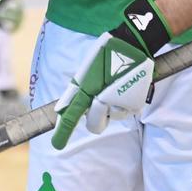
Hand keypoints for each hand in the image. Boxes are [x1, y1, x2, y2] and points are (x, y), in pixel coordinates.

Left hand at [51, 0, 170, 149]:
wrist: (133, 45)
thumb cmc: (105, 55)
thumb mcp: (86, 70)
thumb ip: (75, 92)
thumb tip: (63, 109)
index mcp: (88, 88)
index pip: (73, 114)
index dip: (63, 131)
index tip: (56, 145)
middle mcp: (104, 99)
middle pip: (94, 125)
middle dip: (94, 118)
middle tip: (99, 101)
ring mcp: (121, 104)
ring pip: (111, 118)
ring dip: (111, 108)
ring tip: (116, 86)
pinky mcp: (134, 105)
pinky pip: (123, 113)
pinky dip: (123, 105)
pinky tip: (125, 88)